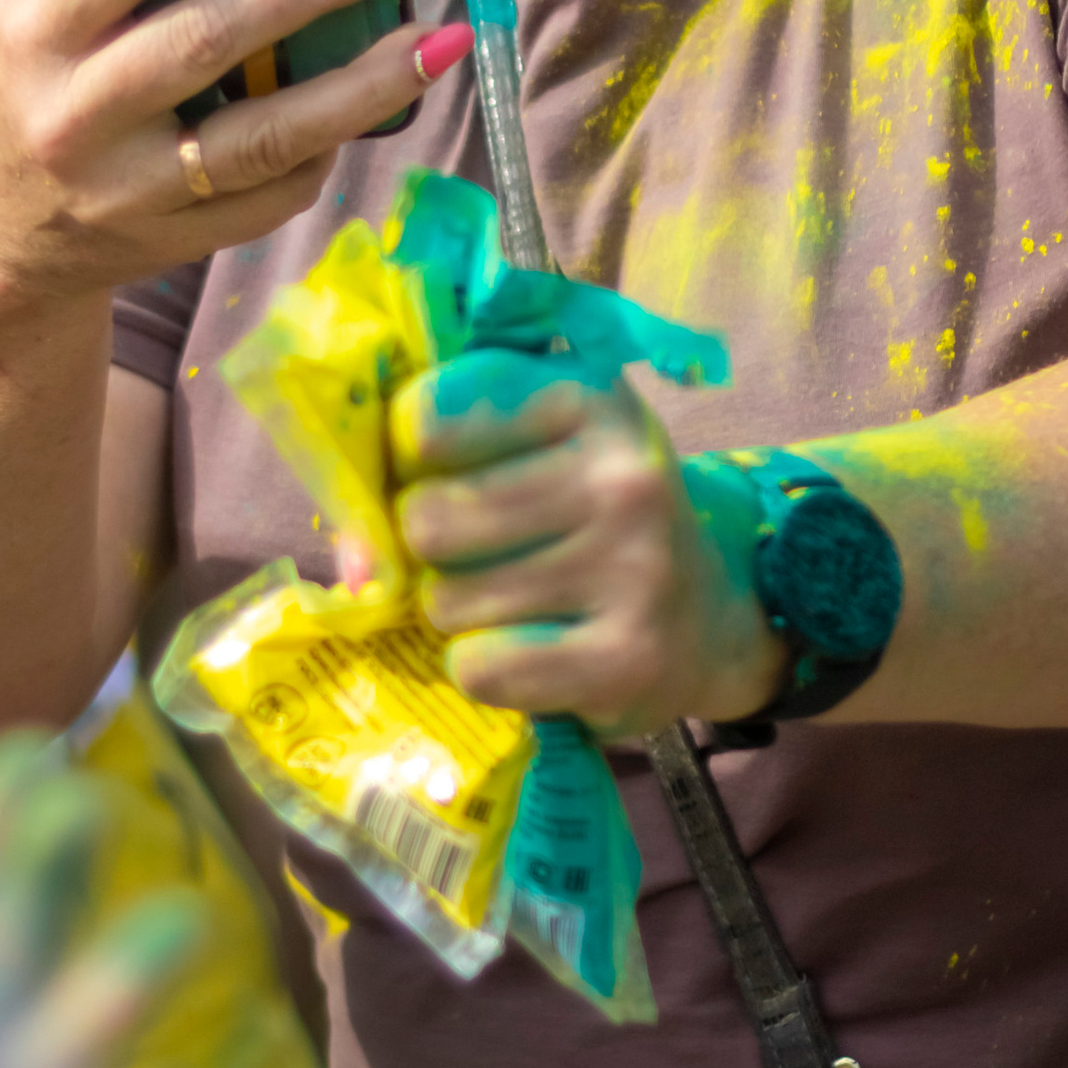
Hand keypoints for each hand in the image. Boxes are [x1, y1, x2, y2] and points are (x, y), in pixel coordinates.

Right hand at [0, 0, 467, 321]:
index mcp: (33, 34)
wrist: (2, 239)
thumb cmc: (17, 81)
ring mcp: (135, 187)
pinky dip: (332, 146)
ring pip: (261, 136)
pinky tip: (385, 98)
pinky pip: (273, 194)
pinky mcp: (181, 238)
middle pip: (205, 38)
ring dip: (360, 87)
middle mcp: (78, 114)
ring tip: (436, 38)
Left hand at [391, 353, 784, 734]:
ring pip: (448, 601)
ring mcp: (634, 567)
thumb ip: (433, 458)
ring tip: (521, 605)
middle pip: (427, 518)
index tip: (443, 472)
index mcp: (587, 397)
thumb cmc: (590, 521)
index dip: (409, 459)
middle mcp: (621, 474)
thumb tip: (357, 562)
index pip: (427, 418)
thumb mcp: (537, 448)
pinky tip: (533, 654)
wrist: (710, 621)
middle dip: (434, 551)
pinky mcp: (626, 658)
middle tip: (486, 556)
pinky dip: (486, 670)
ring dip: (462, 616)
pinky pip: (481, 668)